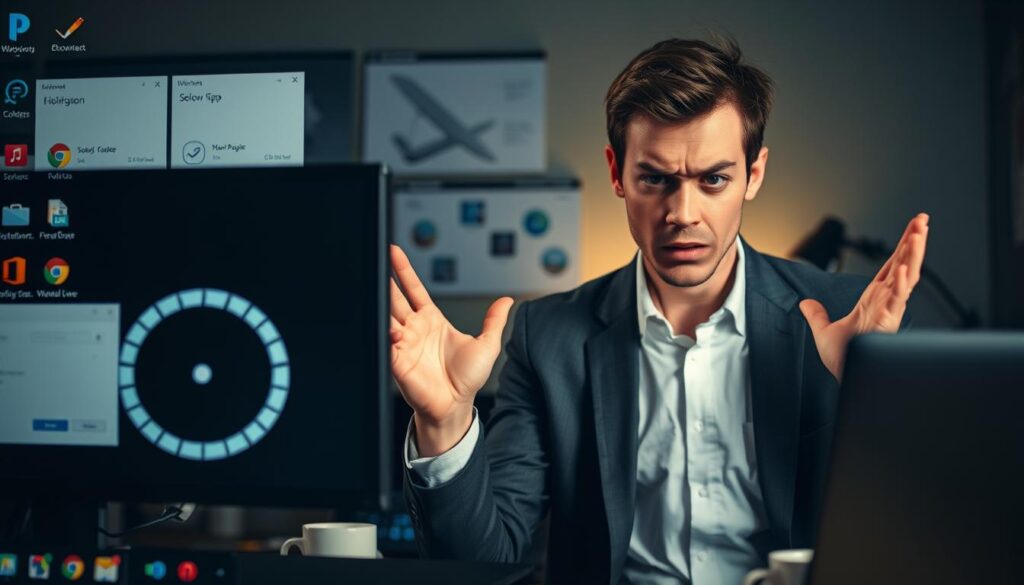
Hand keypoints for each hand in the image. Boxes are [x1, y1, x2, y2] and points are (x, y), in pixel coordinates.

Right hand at [389, 244, 513, 455]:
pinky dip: (383, 332)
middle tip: (376, 260)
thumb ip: (494, 321)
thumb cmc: (467, 379)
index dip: (403, 270)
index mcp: (431, 320)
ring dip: (380, 301)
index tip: (394, 252)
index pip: (413, 289)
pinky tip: (387, 325)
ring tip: (375, 284)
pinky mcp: (396, 360)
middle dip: (385, 280)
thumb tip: (507, 300)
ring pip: (386, 315)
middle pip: (395, 298)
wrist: (455, 406)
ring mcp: (403, 343)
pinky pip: (385, 341)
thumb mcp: (486, 345)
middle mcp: (414, 329)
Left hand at [799, 213, 928, 380]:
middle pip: (904, 263)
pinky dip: (902, 283)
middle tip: (923, 219)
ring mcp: (889, 309)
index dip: (903, 246)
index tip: (914, 227)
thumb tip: (805, 304)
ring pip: (906, 276)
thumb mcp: (824, 330)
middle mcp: (886, 300)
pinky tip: (905, 268)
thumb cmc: (843, 358)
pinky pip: (897, 299)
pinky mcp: (888, 321)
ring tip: (919, 232)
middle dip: (914, 241)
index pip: (892, 265)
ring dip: (913, 255)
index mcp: (875, 298)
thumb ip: (816, 314)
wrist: (846, 377)